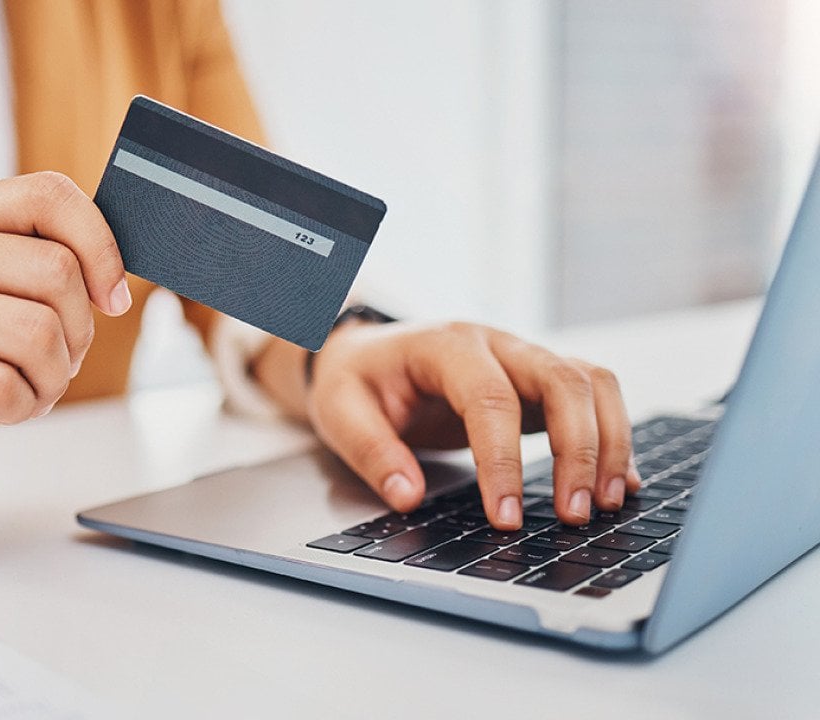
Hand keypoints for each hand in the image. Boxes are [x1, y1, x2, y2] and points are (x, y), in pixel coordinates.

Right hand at [0, 172, 130, 495]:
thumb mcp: (12, 299)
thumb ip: (54, 269)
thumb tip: (115, 280)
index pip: (46, 195)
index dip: (100, 247)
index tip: (112, 299)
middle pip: (54, 270)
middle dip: (79, 332)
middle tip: (57, 359)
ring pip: (37, 333)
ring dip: (53, 377)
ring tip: (26, 387)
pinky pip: (3, 388)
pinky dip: (22, 408)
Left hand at [305, 321, 640, 529]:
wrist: (365, 354)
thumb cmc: (356, 380)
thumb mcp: (339, 411)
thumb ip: (371, 452)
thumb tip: (407, 497)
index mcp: (446, 346)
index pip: (490, 400)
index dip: (503, 462)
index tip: (506, 519)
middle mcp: (496, 344)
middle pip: (563, 381)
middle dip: (580, 450)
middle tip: (575, 515)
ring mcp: (523, 360)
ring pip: (591, 384)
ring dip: (609, 443)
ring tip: (606, 504)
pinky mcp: (537, 383)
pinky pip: (592, 399)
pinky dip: (612, 437)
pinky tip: (620, 483)